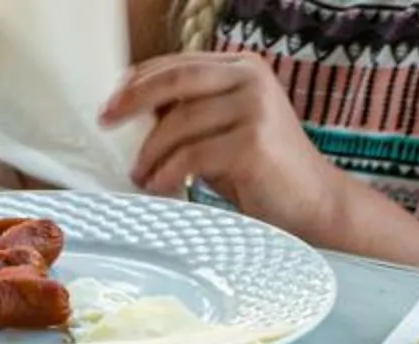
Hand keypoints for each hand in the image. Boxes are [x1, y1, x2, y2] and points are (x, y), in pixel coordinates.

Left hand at [101, 52, 350, 226]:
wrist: (313, 204)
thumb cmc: (260, 172)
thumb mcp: (220, 132)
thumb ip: (188, 115)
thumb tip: (132, 112)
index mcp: (242, 68)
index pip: (179, 64)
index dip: (139, 81)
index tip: (110, 104)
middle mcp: (250, 79)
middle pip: (175, 80)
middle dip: (132, 101)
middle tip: (106, 122)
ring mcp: (255, 108)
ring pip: (179, 122)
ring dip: (149, 152)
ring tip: (139, 175)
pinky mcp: (253, 142)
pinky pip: (191, 156)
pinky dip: (167, 174)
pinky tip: (159, 187)